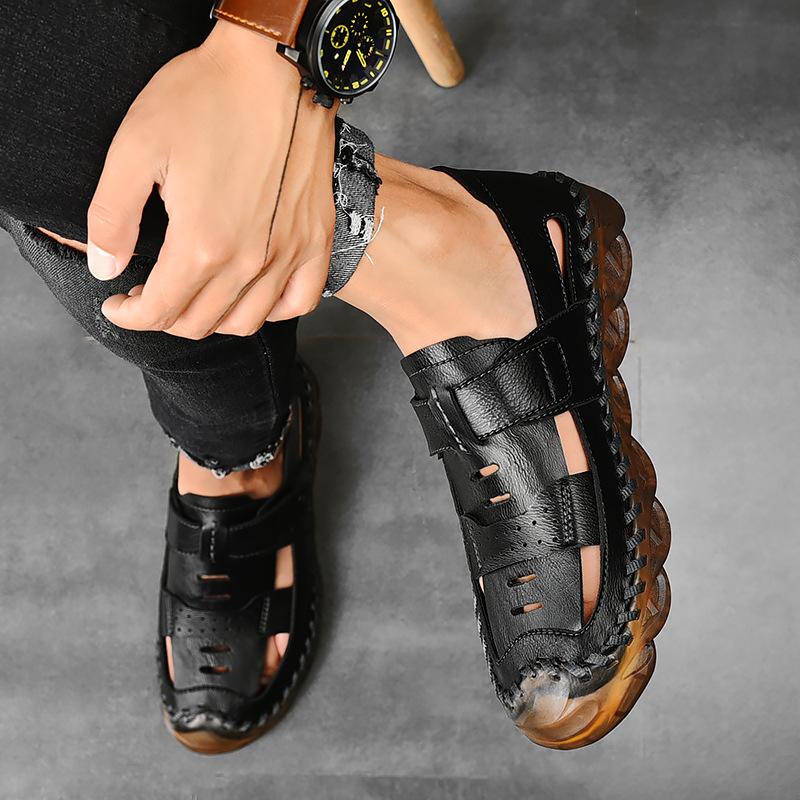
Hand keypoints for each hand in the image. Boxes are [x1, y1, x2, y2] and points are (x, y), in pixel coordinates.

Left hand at [89, 20, 337, 337]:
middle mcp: (249, 262)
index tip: (118, 303)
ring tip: (194, 296)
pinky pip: (298, 302)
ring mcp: (287, 255)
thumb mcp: (136, 146)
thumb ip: (113, 216)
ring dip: (210, 319)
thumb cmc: (208, 97)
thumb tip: (106, 269)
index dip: (129, 315)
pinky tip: (252, 294)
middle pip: (199, 322)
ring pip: (245, 322)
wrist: (276, 68)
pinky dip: (271, 311)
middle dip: (164, 317)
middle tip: (148, 295)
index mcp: (203, 243)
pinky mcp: (315, 241)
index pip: (159, 311)